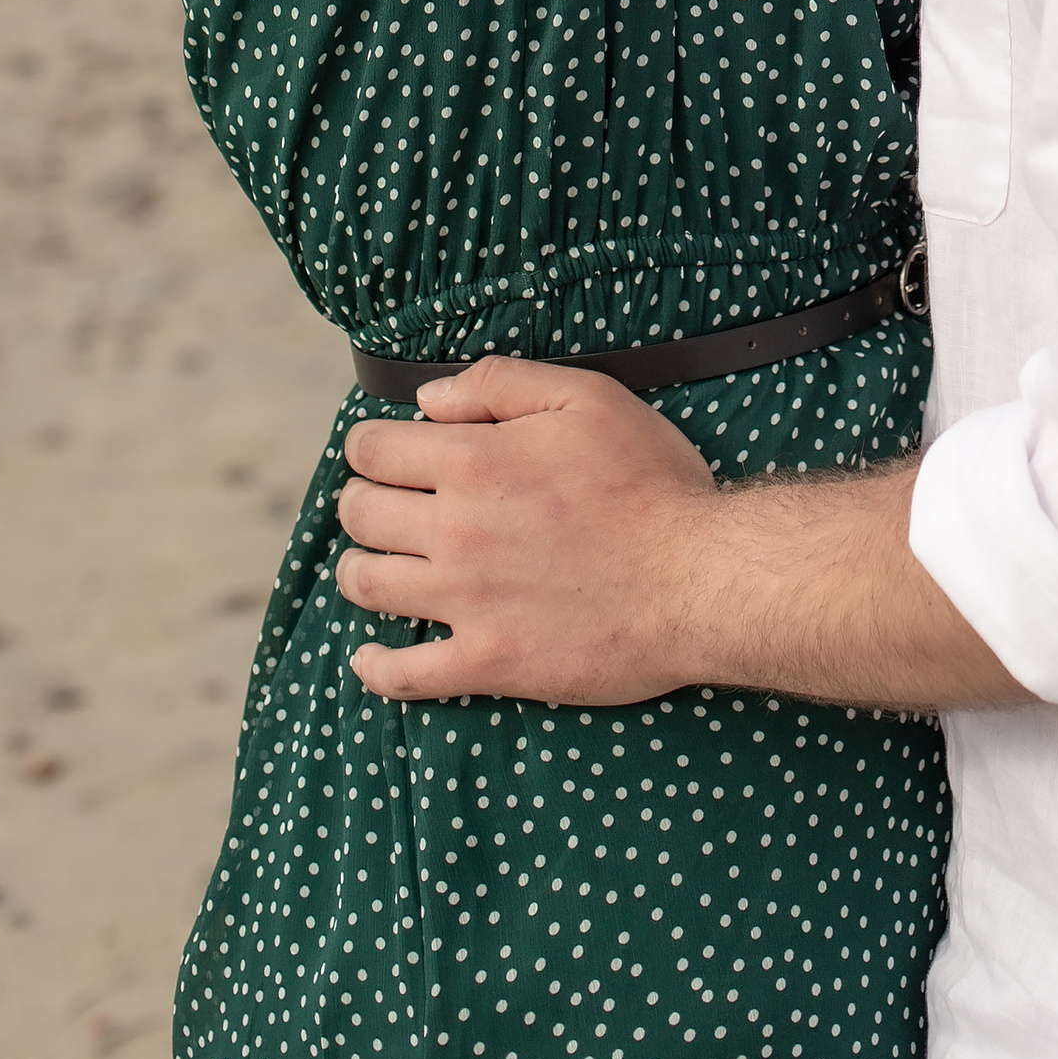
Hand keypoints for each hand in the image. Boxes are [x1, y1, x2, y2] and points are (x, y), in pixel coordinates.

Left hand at [335, 360, 719, 707]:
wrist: (698, 578)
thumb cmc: (651, 483)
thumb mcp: (589, 399)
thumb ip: (502, 384)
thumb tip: (429, 399)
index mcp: (475, 461)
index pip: (375, 450)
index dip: (368, 446)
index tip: (378, 453)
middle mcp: (456, 530)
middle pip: (361, 515)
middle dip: (360, 501)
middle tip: (377, 504)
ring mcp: (467, 602)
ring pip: (368, 586)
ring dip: (359, 569)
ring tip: (375, 563)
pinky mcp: (488, 662)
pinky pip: (405, 675)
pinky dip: (375, 667)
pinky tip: (369, 657)